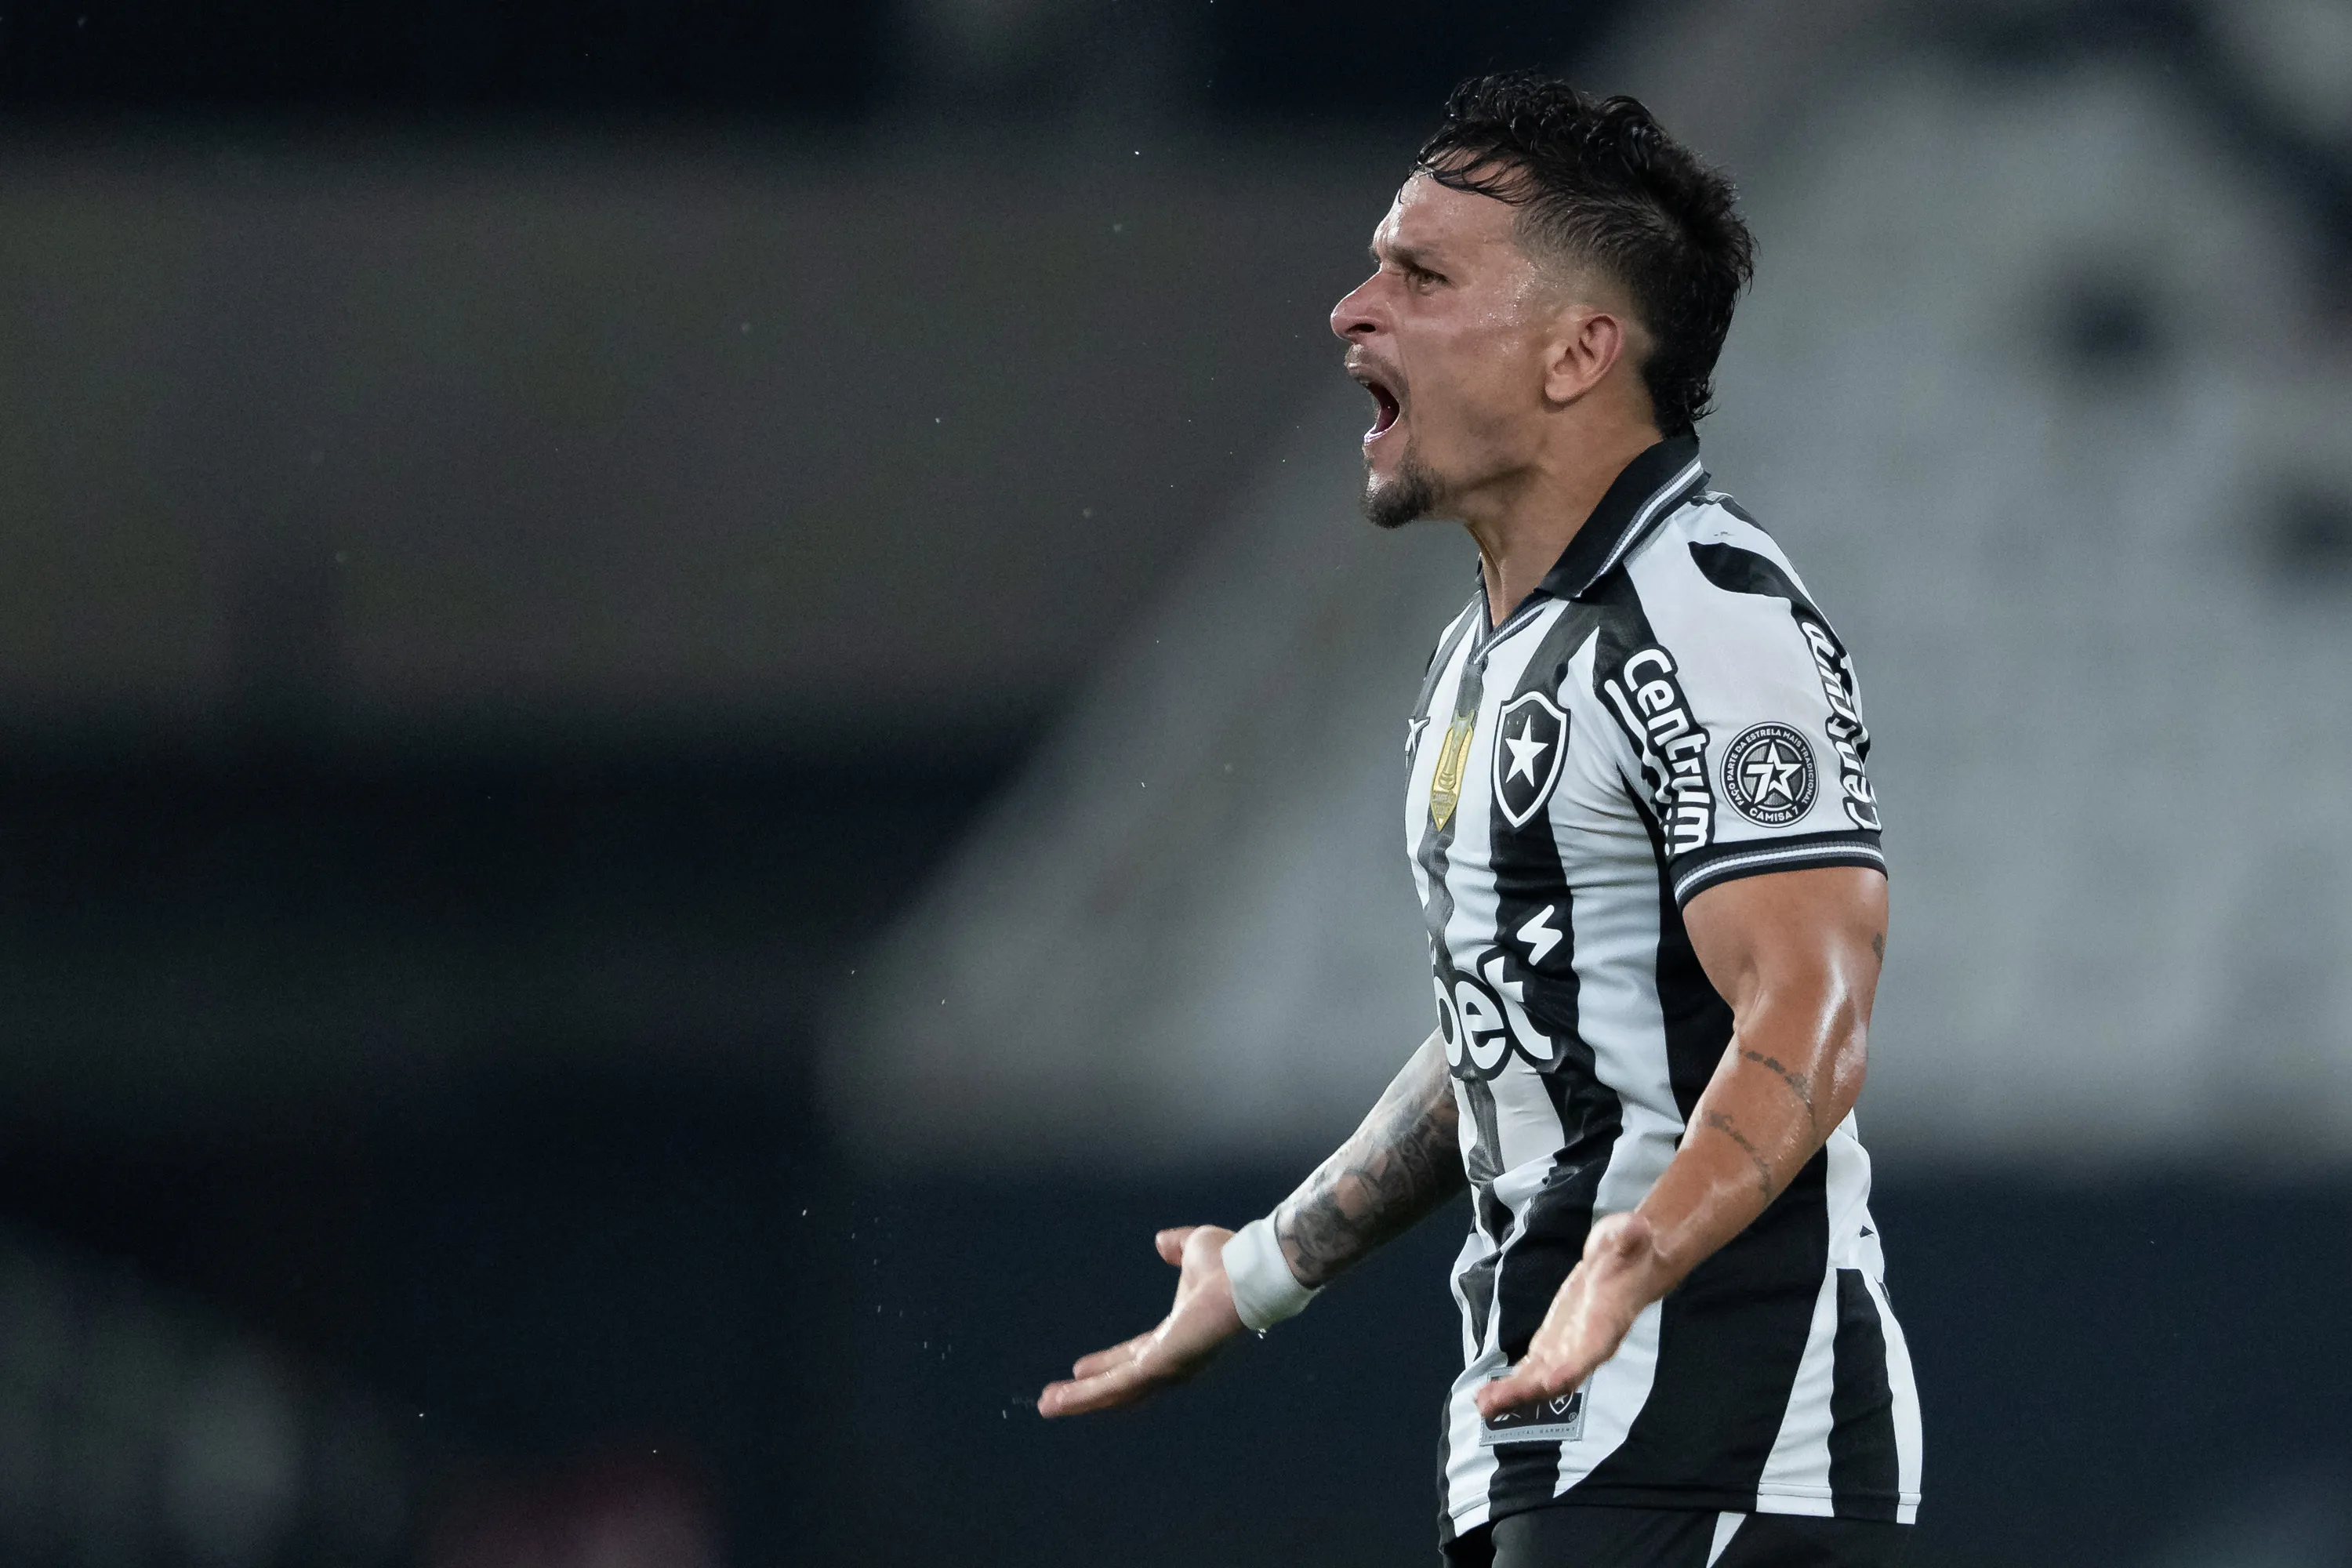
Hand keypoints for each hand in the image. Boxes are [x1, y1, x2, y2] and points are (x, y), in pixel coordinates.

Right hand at [1037, 1225, 1246, 1416]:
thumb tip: (1162, 1242)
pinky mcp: (1164, 1366)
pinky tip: (1065, 1397)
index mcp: (1178, 1336)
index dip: (1107, 1363)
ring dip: (1081, 1401)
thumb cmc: (1229, 1260)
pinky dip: (1089, 1395)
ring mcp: (1170, 1367)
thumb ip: (1176, 1246)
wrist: (1248, 1270)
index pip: (1135, 1356)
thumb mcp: (1193, 1248)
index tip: (1080, 1368)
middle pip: (1123, 1384)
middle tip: (1056, 1400)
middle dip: (1089, 1393)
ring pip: (1117, 1392)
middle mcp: (1175, 1359)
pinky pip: (1119, 1385)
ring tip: (1047, 1406)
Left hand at [1473, 1212, 1670, 1419]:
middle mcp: (1586, 1345)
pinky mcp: (1553, 1342)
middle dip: (1526, 1392)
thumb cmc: (1632, 1249)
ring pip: (1539, 1378)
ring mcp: (1568, 1346)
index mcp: (1605, 1324)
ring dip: (1512, 1394)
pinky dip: (1512, 1383)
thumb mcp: (1631, 1236)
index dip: (1567, 1369)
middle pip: (1556, 1376)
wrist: (1630, 1261)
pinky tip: (1490, 1395)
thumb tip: (1634, 1227)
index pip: (1586, 1352)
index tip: (1545, 1384)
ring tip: (1483, 1406)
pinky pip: (1532, 1368)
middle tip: (1491, 1406)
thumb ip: (1628, 1237)